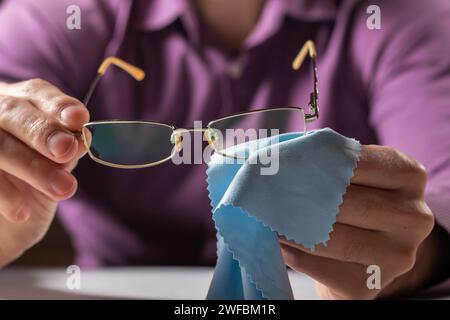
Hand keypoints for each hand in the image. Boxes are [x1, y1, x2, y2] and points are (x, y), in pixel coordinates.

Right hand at [0, 79, 88, 266]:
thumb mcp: (57, 163)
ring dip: (31, 167)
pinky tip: (22, 212)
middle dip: (42, 132)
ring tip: (63, 189)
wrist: (5, 220)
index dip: (58, 104)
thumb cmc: (35, 181)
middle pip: (12, 112)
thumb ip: (68, 148)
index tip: (79, 118)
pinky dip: (4, 194)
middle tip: (66, 151)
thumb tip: (83, 140)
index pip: (38, 93)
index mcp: (21, 102)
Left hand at [279, 145, 441, 298]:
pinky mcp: (369, 287)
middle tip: (266, 191)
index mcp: (409, 176)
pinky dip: (294, 254)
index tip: (281, 162)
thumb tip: (278, 161)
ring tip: (266, 217)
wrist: (367, 254)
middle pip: (344, 202)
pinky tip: (280, 244)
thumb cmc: (354, 203)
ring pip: (331, 238)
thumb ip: (329, 162)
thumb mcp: (354, 174)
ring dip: (291, 227)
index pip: (355, 162)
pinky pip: (321, 268)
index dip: (313, 162)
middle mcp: (413, 217)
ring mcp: (396, 256)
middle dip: (299, 196)